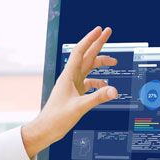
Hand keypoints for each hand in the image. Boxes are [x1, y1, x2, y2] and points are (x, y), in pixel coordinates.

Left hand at [20, 26, 117, 156]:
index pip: (80, 51)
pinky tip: (105, 87)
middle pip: (86, 55)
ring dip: (100, 63)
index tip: (100, 30)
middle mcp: (70, 77)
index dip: (90, 39)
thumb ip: (97, 98)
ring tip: (113, 62)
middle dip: (98, 43)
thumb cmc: (56, 118)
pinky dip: (98, 83)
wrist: (46, 129)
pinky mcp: (74, 93)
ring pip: (88, 68)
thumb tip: (114, 90)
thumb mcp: (79, 107)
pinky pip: (88, 83)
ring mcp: (72, 85)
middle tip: (108, 32)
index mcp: (68, 76)